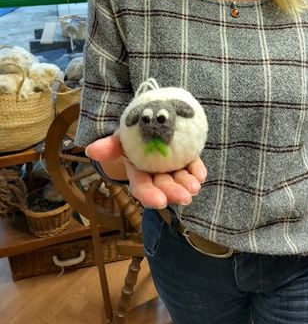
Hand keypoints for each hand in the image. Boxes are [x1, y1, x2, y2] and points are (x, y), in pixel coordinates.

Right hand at [85, 132, 206, 208]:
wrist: (149, 122)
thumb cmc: (131, 134)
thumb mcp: (119, 139)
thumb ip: (108, 146)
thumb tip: (90, 150)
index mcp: (138, 173)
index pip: (142, 188)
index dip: (150, 196)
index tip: (160, 201)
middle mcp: (156, 174)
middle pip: (164, 187)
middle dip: (174, 192)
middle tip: (185, 197)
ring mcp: (172, 168)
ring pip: (180, 180)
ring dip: (188, 184)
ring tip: (195, 186)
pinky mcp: (186, 158)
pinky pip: (192, 167)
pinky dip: (197, 171)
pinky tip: (201, 174)